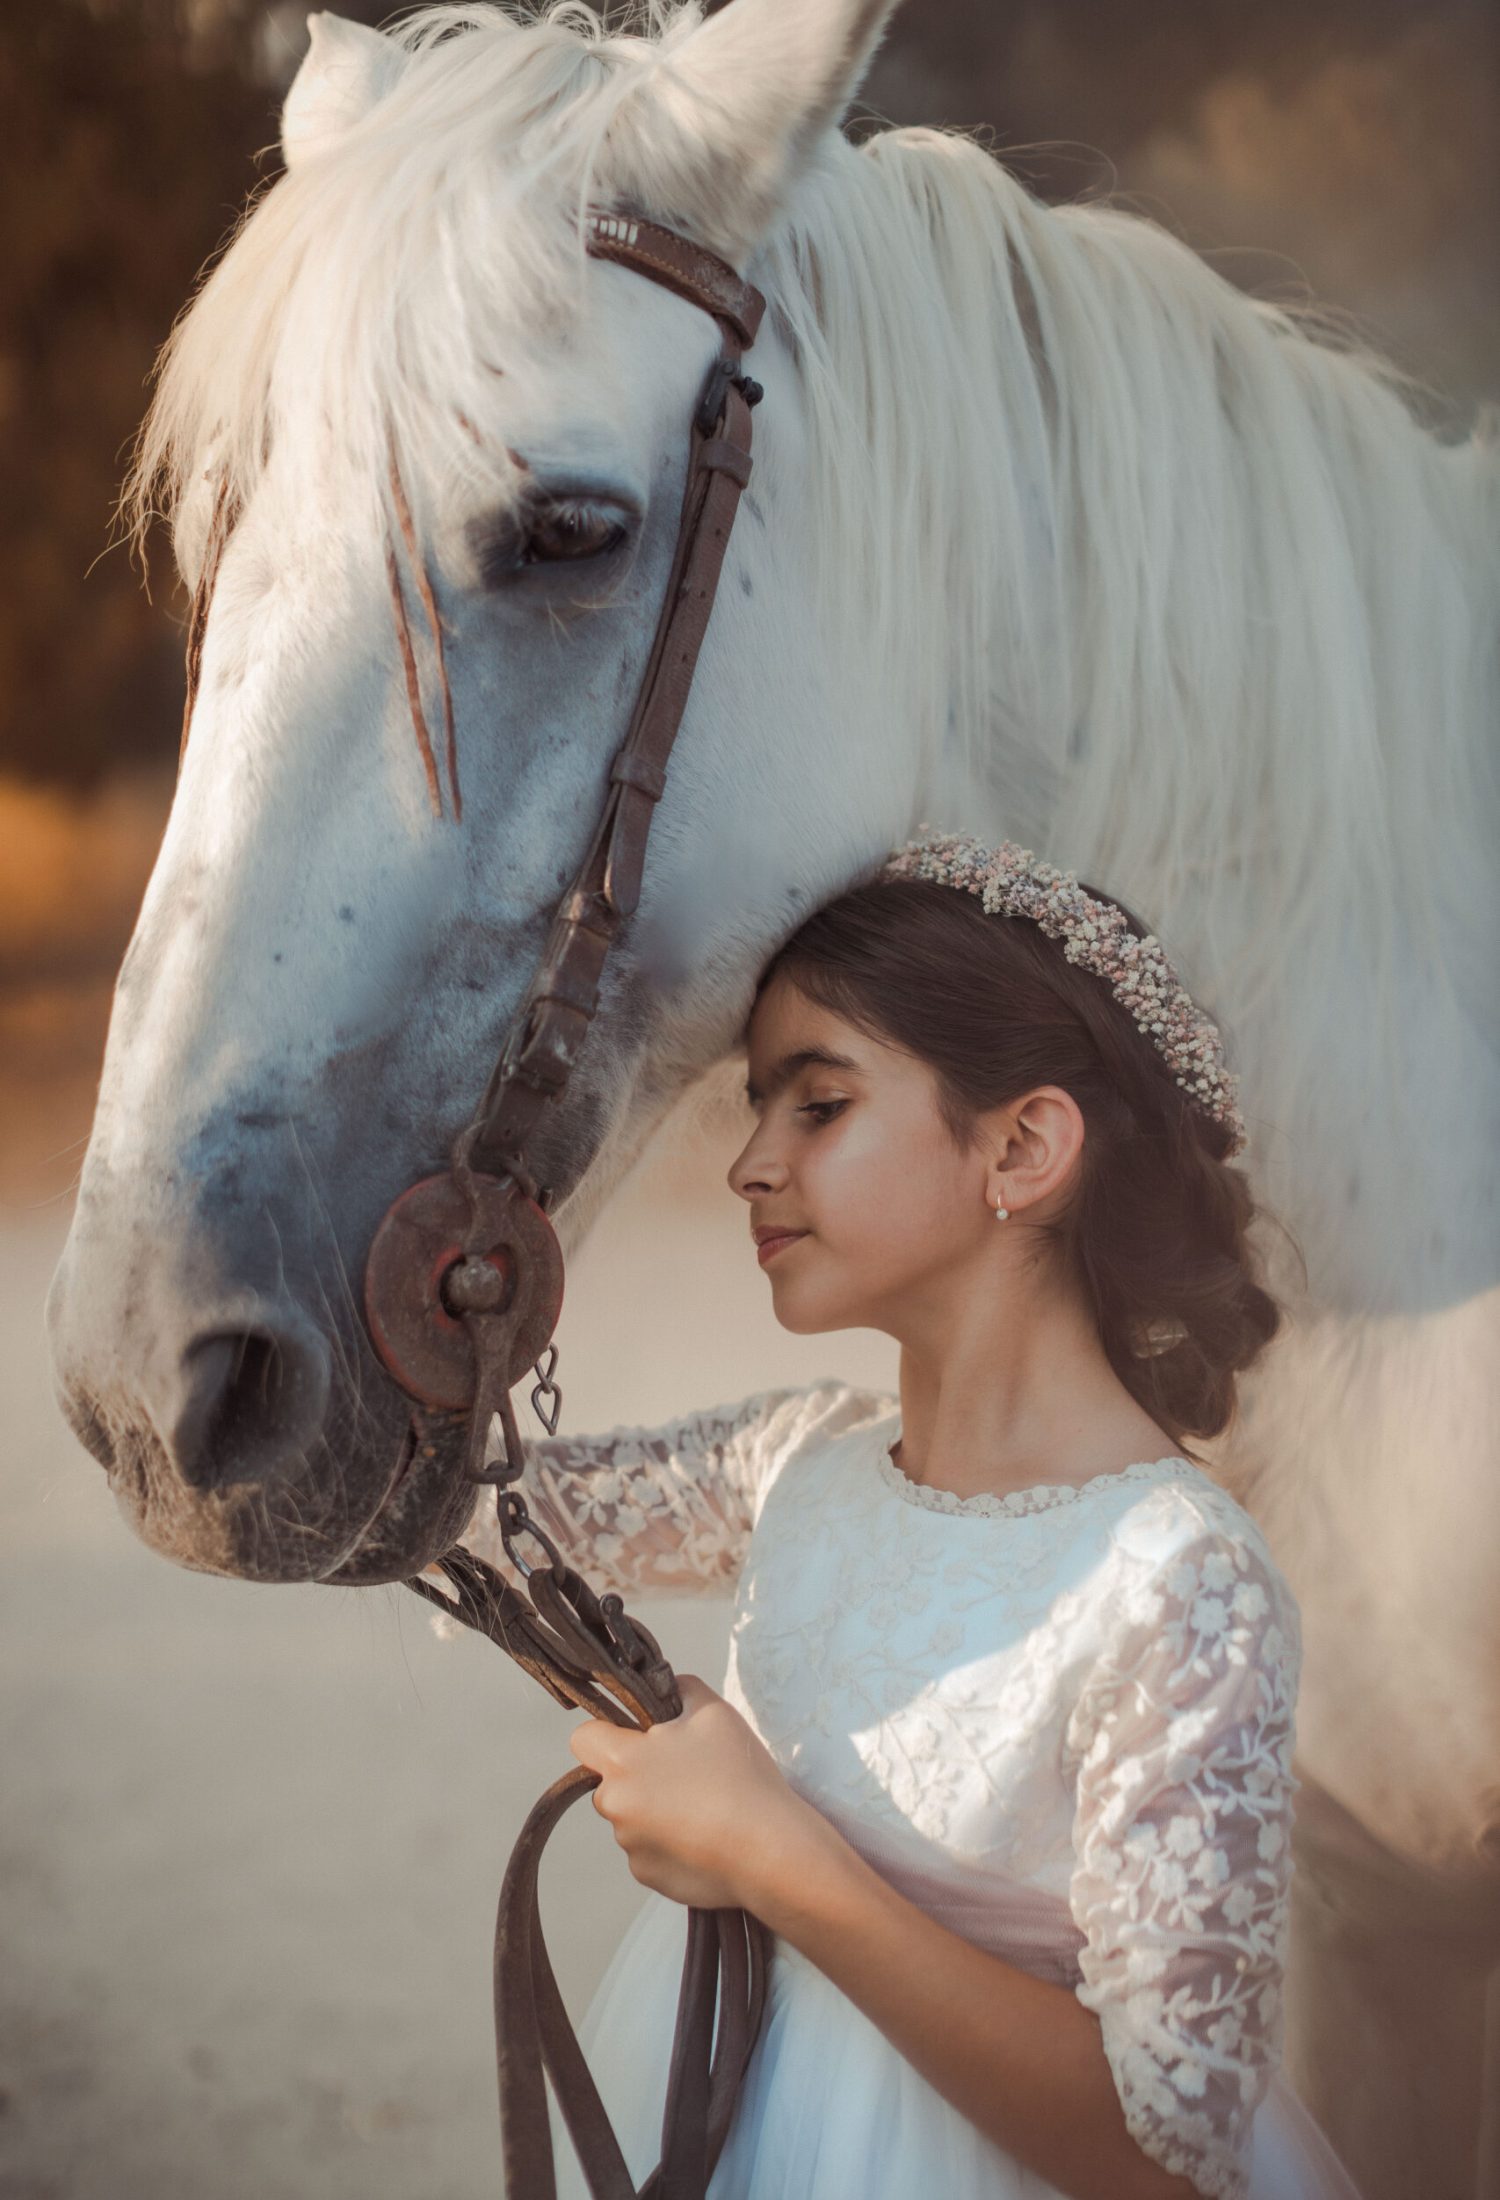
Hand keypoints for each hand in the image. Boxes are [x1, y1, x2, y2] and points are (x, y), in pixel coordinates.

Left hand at [567, 1673, 824, 1913]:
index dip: (608, 1732)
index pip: (583, 1739)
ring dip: (655, 1812)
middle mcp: (616, 1807)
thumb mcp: (713, 1711)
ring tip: (704, 1810)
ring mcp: (631, 1847)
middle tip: (685, 1773)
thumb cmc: (737, 1773)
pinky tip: (706, 1840)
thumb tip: (665, 1692)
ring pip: (632, 1818)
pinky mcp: (649, 1876)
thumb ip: (680, 1690)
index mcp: (622, 1763)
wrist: (768, 1848)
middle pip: (610, 1783)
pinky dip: (670, 1845)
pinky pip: (650, 1851)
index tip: (640, 1736)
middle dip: (637, 1776)